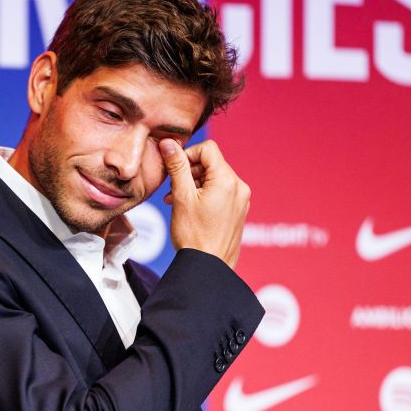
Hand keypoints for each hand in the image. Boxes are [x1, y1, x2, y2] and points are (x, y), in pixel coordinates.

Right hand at [159, 139, 249, 267]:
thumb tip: (169, 143)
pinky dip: (204, 196)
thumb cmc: (194, 235)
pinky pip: (221, 194)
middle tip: (172, 189)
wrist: (208, 267)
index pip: (207, 149)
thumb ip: (177, 166)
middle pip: (212, 164)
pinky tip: (190, 209)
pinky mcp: (238, 212)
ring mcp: (241, 201)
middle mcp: (239, 187)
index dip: (187, 155)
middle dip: (189, 172)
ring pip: (215, 179)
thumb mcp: (181, 197)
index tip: (174, 170)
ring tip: (177, 201)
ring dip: (194, 185)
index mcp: (227, 180)